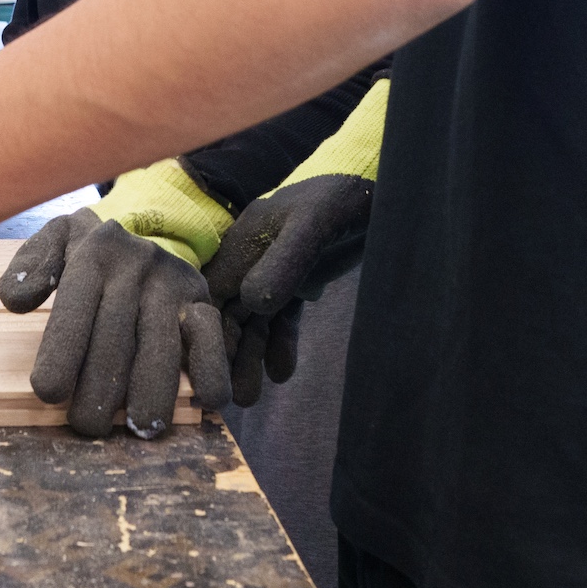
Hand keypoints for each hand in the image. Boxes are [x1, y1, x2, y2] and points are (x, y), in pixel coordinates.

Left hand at [0, 209, 230, 438]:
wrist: (149, 229)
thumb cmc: (90, 251)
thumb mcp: (55, 240)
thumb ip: (31, 266)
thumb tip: (14, 301)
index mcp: (95, 253)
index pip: (75, 306)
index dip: (62, 351)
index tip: (48, 393)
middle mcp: (138, 265)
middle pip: (116, 335)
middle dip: (100, 388)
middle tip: (87, 427)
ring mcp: (174, 284)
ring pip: (162, 345)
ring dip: (151, 391)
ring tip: (139, 428)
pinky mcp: (204, 302)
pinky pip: (212, 339)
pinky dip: (211, 371)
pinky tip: (203, 402)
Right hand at [201, 78, 386, 405]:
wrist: (379, 189)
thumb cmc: (342, 198)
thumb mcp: (313, 224)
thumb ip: (284, 261)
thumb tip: (252, 303)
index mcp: (243, 239)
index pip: (213, 292)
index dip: (207, 328)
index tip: (208, 367)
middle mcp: (251, 257)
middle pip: (230, 312)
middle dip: (229, 353)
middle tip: (231, 398)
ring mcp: (275, 271)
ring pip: (255, 320)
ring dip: (252, 356)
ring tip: (250, 397)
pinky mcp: (299, 282)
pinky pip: (282, 318)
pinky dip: (280, 344)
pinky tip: (281, 372)